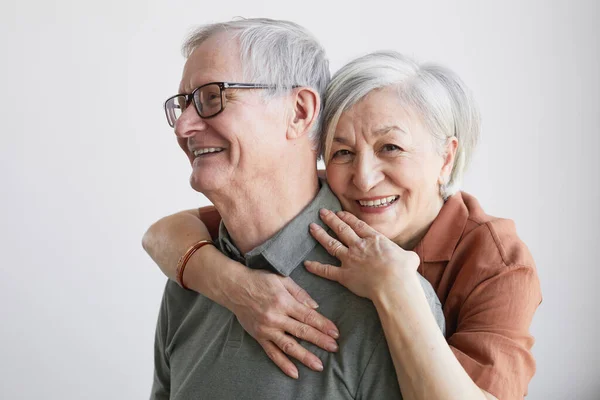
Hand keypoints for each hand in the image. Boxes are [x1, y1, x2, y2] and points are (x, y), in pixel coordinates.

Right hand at [225, 268, 339, 378]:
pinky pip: (272, 353)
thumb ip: (299, 293)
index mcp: (284, 302)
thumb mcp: (282, 279)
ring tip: (318, 365)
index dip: (323, 325)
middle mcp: (276, 317)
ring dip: (305, 356)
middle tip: (334, 348)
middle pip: (302, 332)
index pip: (308, 316)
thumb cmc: (259, 280)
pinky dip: (283, 364)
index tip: (335, 333)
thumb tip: (315, 307)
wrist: (233, 288)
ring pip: (289, 346)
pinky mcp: (259, 337)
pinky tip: (294, 372)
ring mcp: (267, 329)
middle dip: (320, 341)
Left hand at [305, 209, 419, 299]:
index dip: (347, 218)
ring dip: (320, 235)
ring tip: (311, 227)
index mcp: (374, 239)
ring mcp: (350, 260)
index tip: (340, 212)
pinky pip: (327, 271)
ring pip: (331, 244)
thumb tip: (410, 259)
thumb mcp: (409, 258)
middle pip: (342, 229)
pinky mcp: (344, 276)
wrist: (393, 283)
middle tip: (322, 212)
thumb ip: (406, 256)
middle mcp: (359, 246)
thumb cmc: (404, 271)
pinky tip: (307, 264)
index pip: (357, 225)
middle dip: (331, 220)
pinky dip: (316, 267)